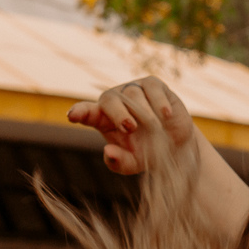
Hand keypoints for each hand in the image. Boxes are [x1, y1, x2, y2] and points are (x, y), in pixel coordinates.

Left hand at [68, 76, 196, 173]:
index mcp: (103, 119)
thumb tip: (108, 152)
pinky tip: (165, 116)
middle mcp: (115, 101)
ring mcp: (133, 90)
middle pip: (108, 100)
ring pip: (132, 94)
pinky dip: (158, 102)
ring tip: (155, 128)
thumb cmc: (147, 153)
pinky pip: (151, 88)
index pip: (86, 112)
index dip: (80, 112)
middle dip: (118, 113)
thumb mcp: (132, 163)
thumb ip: (118, 162)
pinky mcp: (152, 85)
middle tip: (130, 128)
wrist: (176, 145)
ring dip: (144, 113)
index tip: (73, 116)